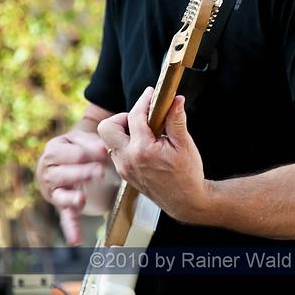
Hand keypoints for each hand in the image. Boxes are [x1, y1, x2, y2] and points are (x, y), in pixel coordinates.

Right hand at [36, 130, 108, 244]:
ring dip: (73, 198)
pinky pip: (66, 218)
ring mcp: (54, 191)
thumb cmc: (79, 146)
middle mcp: (48, 171)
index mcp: (53, 150)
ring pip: (61, 196)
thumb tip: (103, 150)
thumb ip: (91, 142)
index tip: (103, 151)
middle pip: (61, 173)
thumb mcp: (82, 139)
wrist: (74, 158)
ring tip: (82, 200)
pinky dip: (71, 229)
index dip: (86, 151)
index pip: (66, 152)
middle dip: (81, 173)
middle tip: (99, 172)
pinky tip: (76, 239)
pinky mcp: (62, 206)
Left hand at [97, 87, 210, 223]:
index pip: (135, 116)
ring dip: (123, 130)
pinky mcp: (124, 174)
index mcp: (143, 150)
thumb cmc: (187, 174)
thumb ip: (176, 119)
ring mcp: (123, 168)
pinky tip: (145, 143)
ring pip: (109, 140)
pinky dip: (126, 142)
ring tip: (145, 130)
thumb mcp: (184, 144)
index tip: (151, 93)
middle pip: (107, 127)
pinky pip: (116, 151)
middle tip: (142, 117)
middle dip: (122, 116)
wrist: (185, 202)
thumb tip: (176, 99)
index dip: (144, 101)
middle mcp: (128, 159)